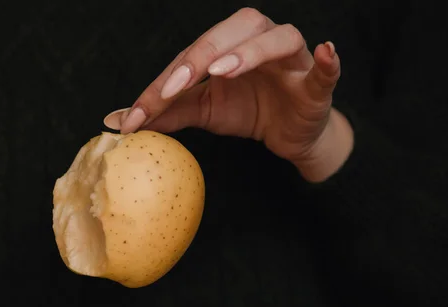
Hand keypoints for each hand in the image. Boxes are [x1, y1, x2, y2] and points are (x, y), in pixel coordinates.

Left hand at [104, 8, 353, 181]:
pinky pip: (326, 69)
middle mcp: (260, 42)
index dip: (167, 80)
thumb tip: (120, 119)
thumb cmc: (249, 111)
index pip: (194, 54)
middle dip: (203, 54)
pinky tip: (326, 52)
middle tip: (178, 84)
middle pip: (235, 30)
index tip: (139, 112)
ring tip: (225, 71)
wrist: (290, 135)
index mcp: (230, 45)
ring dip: (251, 52)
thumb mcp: (206, 111)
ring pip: (277, 39)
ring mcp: (292, 59)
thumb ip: (169, 111)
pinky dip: (327, 61)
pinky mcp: (318, 83)